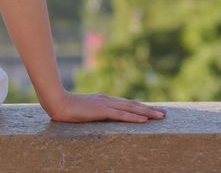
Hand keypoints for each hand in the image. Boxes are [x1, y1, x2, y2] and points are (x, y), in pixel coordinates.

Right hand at [43, 91, 166, 122]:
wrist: (56, 102)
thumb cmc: (65, 107)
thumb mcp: (82, 109)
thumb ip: (91, 111)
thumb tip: (95, 114)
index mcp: (103, 100)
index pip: (125, 104)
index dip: (139, 107)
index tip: (151, 110)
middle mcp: (107, 100)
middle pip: (132, 105)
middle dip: (149, 109)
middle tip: (164, 113)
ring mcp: (105, 105)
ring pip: (131, 108)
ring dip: (147, 112)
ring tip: (161, 116)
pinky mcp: (102, 111)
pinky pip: (122, 115)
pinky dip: (134, 117)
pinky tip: (144, 120)